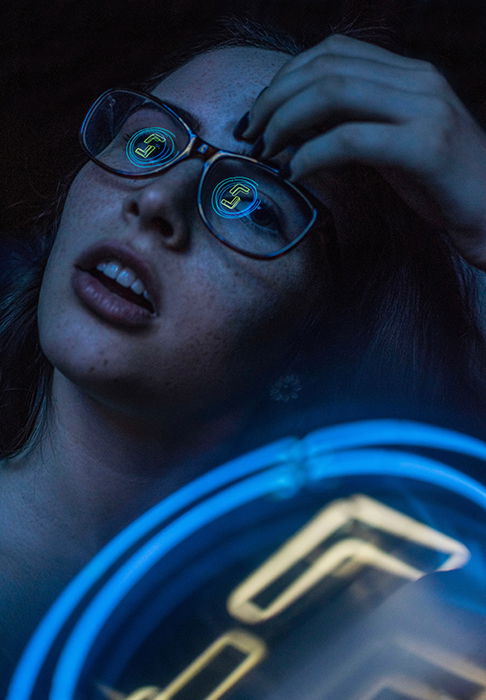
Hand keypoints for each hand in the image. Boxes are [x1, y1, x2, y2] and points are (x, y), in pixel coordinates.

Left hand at [242, 34, 485, 270]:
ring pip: (333, 92)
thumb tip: (294, 127)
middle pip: (325, 68)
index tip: (260, 112)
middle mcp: (418, 80)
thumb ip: (354, 124)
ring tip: (267, 153)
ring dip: (286, 122)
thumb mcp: (393, 144)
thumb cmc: (439, 185)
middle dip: (275, 100)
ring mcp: (425, 109)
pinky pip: (351, 139)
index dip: (285, 77)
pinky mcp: (425, 146)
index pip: (333, 51)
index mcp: (409, 73)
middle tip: (252, 135)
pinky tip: (297, 173)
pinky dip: (312, 154)